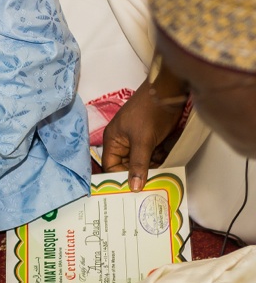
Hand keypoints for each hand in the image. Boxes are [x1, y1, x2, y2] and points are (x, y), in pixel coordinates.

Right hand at [102, 66, 185, 191]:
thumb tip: (133, 188)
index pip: (111, 166)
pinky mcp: (151, 138)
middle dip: (139, 175)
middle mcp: (123, 142)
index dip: (120, 178)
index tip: (132, 192)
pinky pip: (152, 155)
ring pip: (142, 162)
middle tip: (151, 187)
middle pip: (127, 166)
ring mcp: (138, 140)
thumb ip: (138, 164)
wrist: (170, 90)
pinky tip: (168, 164)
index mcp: (113, 140)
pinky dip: (159, 160)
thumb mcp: (143, 140)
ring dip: (152, 168)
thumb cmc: (150, 112)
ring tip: (162, 177)